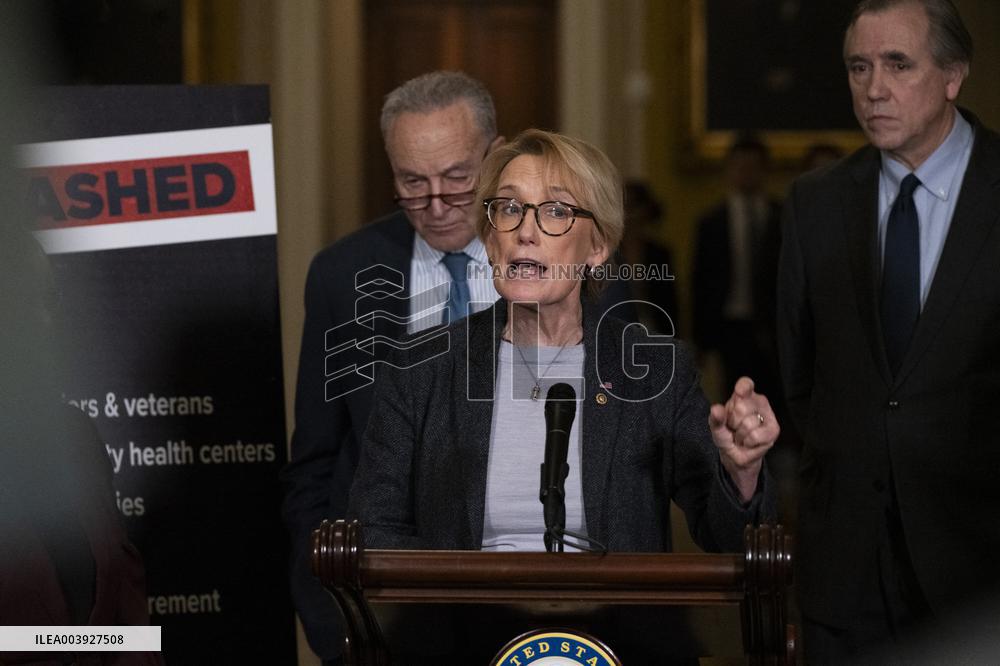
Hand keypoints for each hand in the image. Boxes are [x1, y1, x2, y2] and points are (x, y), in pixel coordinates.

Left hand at [708, 377, 778, 502]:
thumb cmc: (728, 435)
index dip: (743, 387)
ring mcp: (768, 415)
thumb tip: (716, 409)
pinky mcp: (773, 430)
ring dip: (740, 435)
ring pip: (748, 424)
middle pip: (742, 407)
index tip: (739, 392)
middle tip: (734, 427)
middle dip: (732, 421)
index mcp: (744, 396)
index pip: (746, 384)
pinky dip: (747, 442)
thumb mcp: (717, 426)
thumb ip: (715, 418)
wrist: (735, 455)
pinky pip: (755, 436)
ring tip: (741, 436)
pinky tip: (749, 443)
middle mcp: (758, 402)